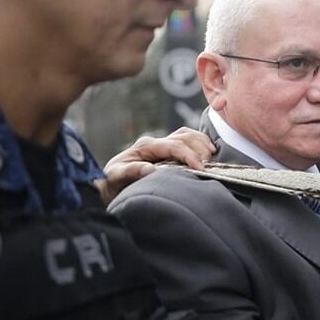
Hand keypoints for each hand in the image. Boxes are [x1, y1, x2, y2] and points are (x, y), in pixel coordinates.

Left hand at [96, 127, 215, 204]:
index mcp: (145, 146)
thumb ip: (131, 171)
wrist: (108, 185)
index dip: (189, 155)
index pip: (174, 145)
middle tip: (208, 166)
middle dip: (199, 149)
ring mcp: (162, 145)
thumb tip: (151, 169)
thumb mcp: (115, 177)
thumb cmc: (111, 182)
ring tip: (211, 157)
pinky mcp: (167, 151)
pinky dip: (200, 143)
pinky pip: (188, 139)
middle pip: (184, 137)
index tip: (200, 169)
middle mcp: (155, 143)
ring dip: (202, 143)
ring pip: (188, 134)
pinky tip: (208, 152)